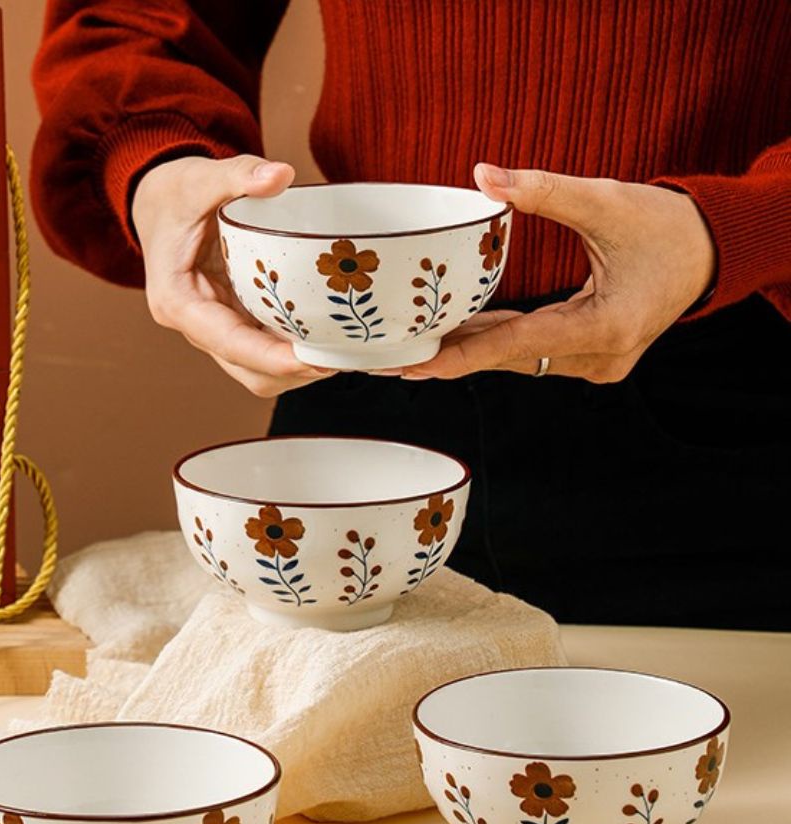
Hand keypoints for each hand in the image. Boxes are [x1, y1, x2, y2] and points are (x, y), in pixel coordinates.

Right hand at [133, 154, 330, 396]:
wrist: (157, 203)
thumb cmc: (173, 194)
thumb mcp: (199, 178)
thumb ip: (238, 174)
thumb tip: (281, 174)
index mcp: (178, 301)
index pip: (228, 343)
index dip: (271, 358)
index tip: (312, 362)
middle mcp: (196, 326)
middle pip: (247, 370)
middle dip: (291, 372)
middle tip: (339, 359)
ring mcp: (217, 329)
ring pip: (258, 369)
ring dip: (296, 368)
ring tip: (340, 353)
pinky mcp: (235, 323)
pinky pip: (266, 348)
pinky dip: (294, 350)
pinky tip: (328, 339)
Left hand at [402, 164, 716, 381]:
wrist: (711, 251)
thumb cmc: (666, 226)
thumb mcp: (606, 201)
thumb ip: (543, 190)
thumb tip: (482, 174)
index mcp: (606, 327)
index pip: (517, 345)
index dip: (461, 357)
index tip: (415, 369)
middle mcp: (599, 358)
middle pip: (510, 356)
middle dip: (452, 355)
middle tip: (393, 359)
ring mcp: (596, 364)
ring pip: (519, 357)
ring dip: (473, 346)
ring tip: (413, 345)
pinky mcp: (591, 358)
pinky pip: (533, 351)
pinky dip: (500, 340)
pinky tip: (459, 333)